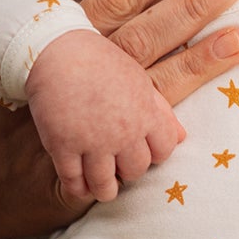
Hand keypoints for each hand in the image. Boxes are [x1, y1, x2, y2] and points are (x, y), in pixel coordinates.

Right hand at [0, 0, 238, 238]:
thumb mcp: (28, 61)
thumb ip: (68, 37)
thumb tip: (100, 0)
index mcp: (67, 39)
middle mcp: (83, 73)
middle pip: (149, 30)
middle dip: (195, 1)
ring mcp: (90, 115)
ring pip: (154, 84)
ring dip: (200, 61)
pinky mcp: (88, 158)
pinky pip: (139, 150)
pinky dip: (165, 141)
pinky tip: (197, 130)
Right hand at [25, 28, 183, 203]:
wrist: (57, 50)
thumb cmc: (99, 61)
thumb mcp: (138, 80)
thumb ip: (160, 110)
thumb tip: (181, 137)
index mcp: (145, 113)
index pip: (164, 150)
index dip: (155, 153)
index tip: (142, 151)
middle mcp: (123, 132)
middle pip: (136, 170)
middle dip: (129, 170)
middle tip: (117, 165)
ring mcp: (93, 142)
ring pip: (105, 184)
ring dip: (104, 188)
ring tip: (101, 187)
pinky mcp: (63, 146)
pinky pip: (73, 182)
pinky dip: (78, 188)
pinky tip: (79, 184)